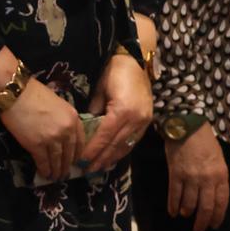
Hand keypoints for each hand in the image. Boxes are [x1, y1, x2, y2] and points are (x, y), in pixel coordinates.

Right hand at [0, 64, 84, 181]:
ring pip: (58, 160)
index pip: (81, 142)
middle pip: (70, 154)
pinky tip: (44, 174)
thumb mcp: (58, 103)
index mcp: (73, 118)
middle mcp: (66, 131)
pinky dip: (45, 170)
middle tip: (65, 173)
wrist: (15, 92)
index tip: (75, 161)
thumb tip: (62, 133)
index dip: (77, 154)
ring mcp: (52, 139)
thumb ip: (64, 118)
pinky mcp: (37, 145)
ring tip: (55, 177)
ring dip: (57, 171)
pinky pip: (43, 162)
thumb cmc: (34, 93)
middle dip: (67, 166)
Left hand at [80, 51, 152, 173]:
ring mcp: (144, 122)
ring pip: (126, 146)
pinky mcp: (147, 122)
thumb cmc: (114, 71)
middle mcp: (136, 120)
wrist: (137, 60)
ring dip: (112, 158)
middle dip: (101, 159)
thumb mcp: (100, 89)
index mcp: (123, 110)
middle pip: (116, 145)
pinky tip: (112, 157)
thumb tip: (87, 128)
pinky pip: (133, 141)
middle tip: (87, 169)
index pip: (105, 136)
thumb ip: (94, 110)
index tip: (81, 160)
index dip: (93, 150)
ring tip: (98, 167)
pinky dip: (122, 151)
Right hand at [166, 124, 228, 230]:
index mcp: (221, 175)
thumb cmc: (205, 141)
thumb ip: (217, 178)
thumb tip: (212, 196)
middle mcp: (207, 179)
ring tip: (185, 215)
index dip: (217, 216)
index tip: (214, 225)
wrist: (187, 125)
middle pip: (205, 207)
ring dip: (187, 212)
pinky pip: (175, 194)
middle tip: (199, 230)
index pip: (221, 202)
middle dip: (202, 221)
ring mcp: (190, 177)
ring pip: (189, 203)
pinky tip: (172, 212)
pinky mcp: (175, 173)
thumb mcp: (219, 159)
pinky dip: (173, 205)